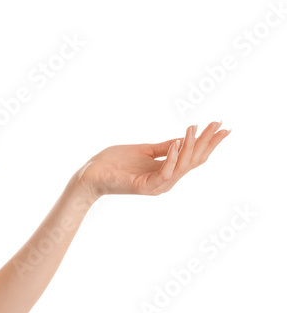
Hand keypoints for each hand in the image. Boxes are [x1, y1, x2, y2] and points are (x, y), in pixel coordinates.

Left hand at [75, 121, 230, 197]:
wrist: (90, 173)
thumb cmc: (113, 162)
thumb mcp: (143, 150)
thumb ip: (163, 148)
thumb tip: (183, 139)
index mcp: (167, 171)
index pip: (194, 157)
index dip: (209, 142)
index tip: (222, 126)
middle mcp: (166, 180)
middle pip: (194, 162)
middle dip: (207, 143)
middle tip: (219, 125)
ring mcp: (156, 185)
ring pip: (182, 167)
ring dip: (190, 146)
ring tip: (194, 128)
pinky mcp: (144, 187)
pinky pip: (165, 173)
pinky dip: (172, 158)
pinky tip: (176, 143)